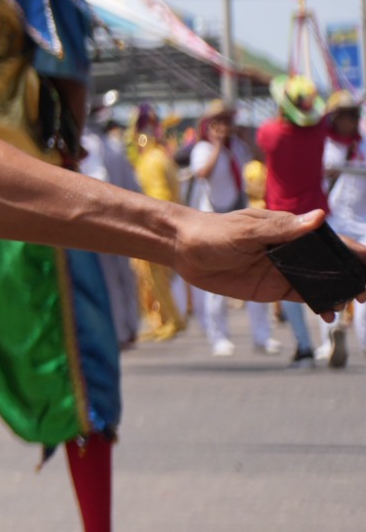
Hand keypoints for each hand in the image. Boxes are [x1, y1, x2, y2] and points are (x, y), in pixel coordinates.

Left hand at [169, 206, 346, 301]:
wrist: (182, 249)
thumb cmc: (213, 232)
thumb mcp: (247, 230)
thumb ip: (282, 229)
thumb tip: (318, 217)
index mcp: (291, 230)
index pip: (331, 242)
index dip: (354, 253)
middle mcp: (293, 250)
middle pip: (332, 264)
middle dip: (354, 277)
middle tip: (365, 294)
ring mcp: (284, 270)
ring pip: (322, 283)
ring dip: (340, 293)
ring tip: (352, 304)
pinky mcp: (272, 287)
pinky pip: (303, 297)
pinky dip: (320, 304)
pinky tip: (329, 314)